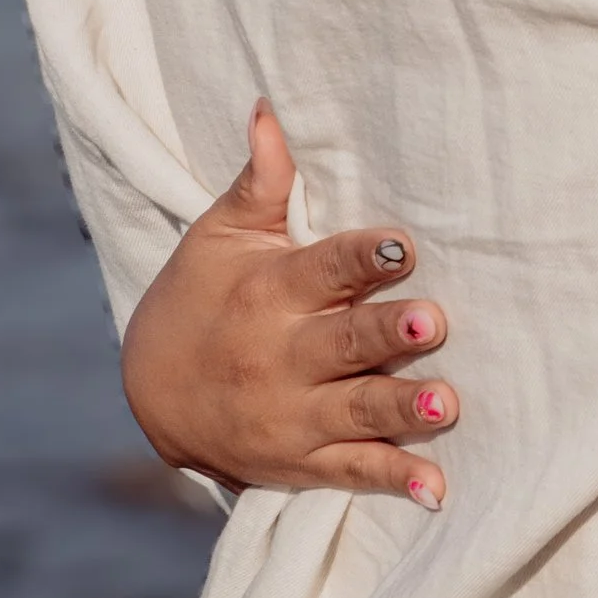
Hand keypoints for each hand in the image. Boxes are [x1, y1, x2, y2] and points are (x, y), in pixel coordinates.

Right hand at [120, 104, 458, 503]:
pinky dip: (396, 484)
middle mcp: (279, 358)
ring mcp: (292, 416)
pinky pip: (353, 474)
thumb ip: (260, 181)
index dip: (363, 258)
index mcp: (267, 293)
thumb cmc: (202, 295)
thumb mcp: (220, 236)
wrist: (152, 393)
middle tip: (434, 321)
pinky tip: (437, 490)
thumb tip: (269, 107)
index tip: (404, 245)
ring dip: (401, 409)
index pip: (321, 270)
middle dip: (388, 333)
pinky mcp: (302, 463)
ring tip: (446, 404)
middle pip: (343, 344)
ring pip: (355, 412)